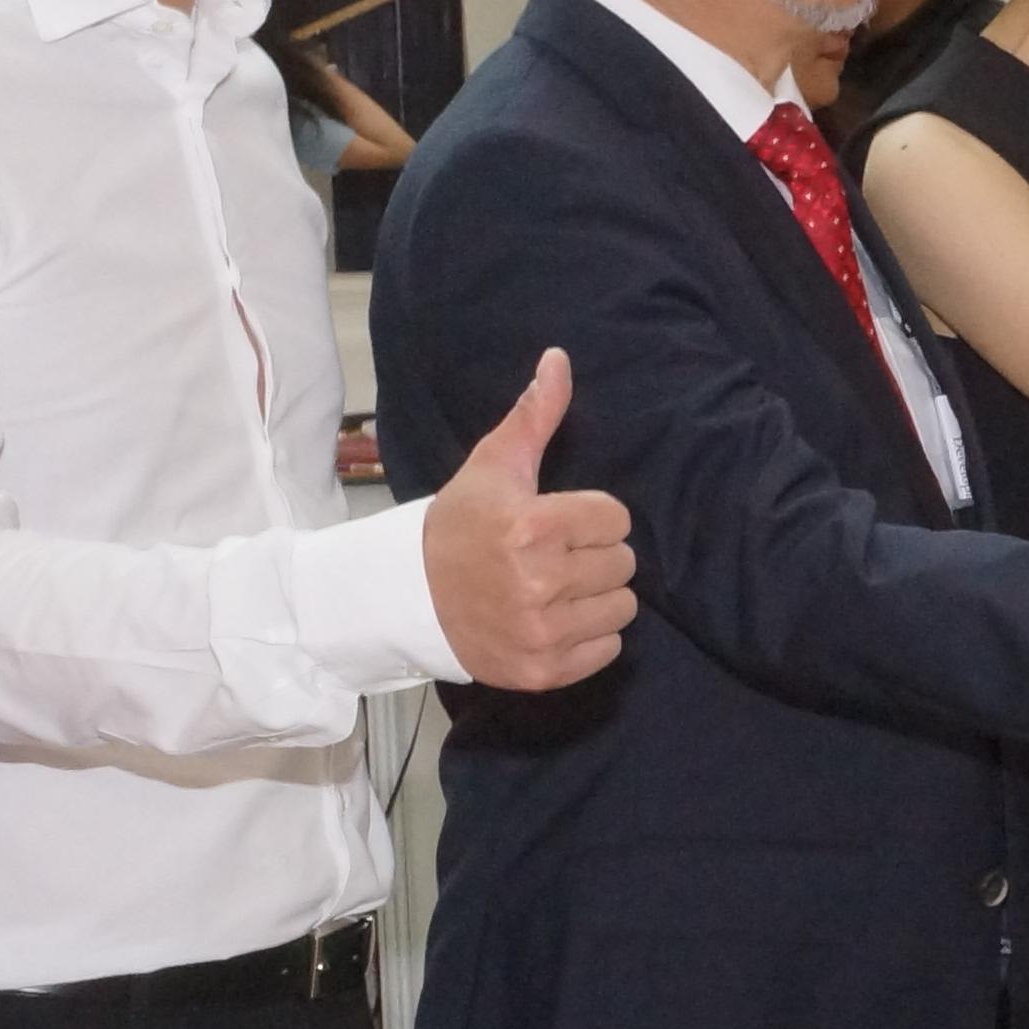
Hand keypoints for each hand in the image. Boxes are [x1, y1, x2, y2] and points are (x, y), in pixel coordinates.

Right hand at [419, 347, 639, 694]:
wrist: (405, 596)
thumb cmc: (459, 526)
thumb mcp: (493, 466)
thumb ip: (534, 416)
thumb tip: (559, 358)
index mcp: (530, 527)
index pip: (616, 519)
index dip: (592, 517)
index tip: (557, 523)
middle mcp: (538, 582)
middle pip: (623, 563)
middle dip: (594, 556)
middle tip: (553, 557)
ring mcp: (540, 631)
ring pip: (622, 607)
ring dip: (597, 597)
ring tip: (556, 588)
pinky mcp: (542, 670)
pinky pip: (608, 650)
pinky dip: (590, 637)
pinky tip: (554, 620)